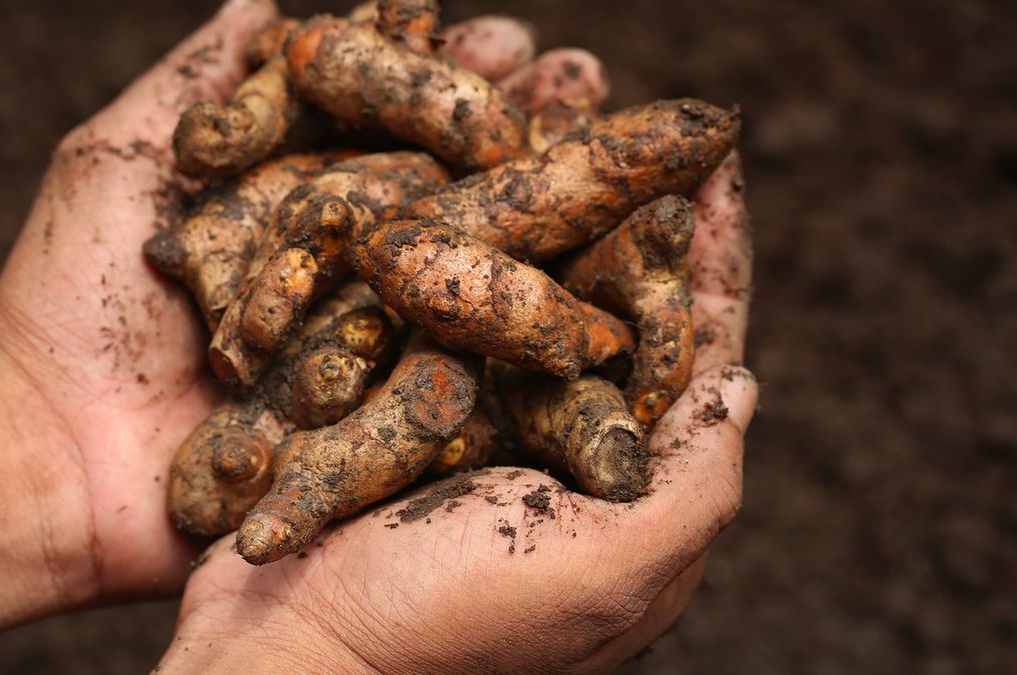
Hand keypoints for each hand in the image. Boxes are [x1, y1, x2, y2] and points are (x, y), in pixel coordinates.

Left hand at [0, 0, 613, 605]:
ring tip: (606, 150)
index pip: (385, 122)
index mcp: (290, 201)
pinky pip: (459, 372)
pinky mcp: (375, 423)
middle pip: (443, 188)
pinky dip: (524, 328)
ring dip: (541, 213)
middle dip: (517, 130)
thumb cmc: (63, 306)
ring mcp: (363, 346)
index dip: (444, 77)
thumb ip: (197, 83)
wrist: (46, 459)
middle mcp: (340, 269)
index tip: (504, 35)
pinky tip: (593, 282)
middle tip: (585, 78)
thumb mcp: (117, 162)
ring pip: (466, 271)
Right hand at [155, 159, 756, 669]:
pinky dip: (465, 259)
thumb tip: (744, 378)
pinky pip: (451, 317)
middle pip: (618, 317)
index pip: (694, 357)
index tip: (716, 174)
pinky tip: (469, 198)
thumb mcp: (607, 573)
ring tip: (561, 143)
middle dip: (634, 229)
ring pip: (534, 304)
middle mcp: (563, 453)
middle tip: (640, 141)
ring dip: (551, 226)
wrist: (293, 650)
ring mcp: (483, 427)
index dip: (713, 263)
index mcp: (629, 491)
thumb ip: (698, 483)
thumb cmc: (447, 630)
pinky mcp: (406, 409)